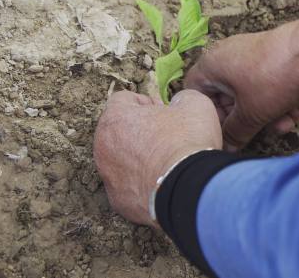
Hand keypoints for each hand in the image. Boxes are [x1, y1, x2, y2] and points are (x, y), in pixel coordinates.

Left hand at [93, 90, 221, 226]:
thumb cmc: (187, 142)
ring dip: (139, 157)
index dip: (146, 102)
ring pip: (121, 160)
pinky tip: (164, 182)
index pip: (124, 99)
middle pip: (118, 130)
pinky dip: (142, 182)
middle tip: (167, 136)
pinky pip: (128, 186)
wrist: (188, 188)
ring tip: (167, 161)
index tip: (164, 112)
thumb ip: (181, 97)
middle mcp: (103, 146)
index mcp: (116, 118)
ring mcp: (108, 176)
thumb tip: (178, 104)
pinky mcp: (118, 201)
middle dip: (140, 131)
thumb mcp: (195, 104)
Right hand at [185, 6, 298, 149]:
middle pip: (229, 100)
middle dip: (250, 121)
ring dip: (270, 115)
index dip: (209, 118)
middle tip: (261, 132)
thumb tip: (226, 147)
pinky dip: (282, 102)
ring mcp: (252, 59)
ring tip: (285, 122)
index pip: (196, 96)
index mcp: (211, 65)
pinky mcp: (274, 62)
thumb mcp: (251, 114)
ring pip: (253, 97)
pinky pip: (270, 88)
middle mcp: (228, 58)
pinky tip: (297, 110)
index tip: (226, 133)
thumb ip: (235, 133)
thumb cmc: (273, 78)